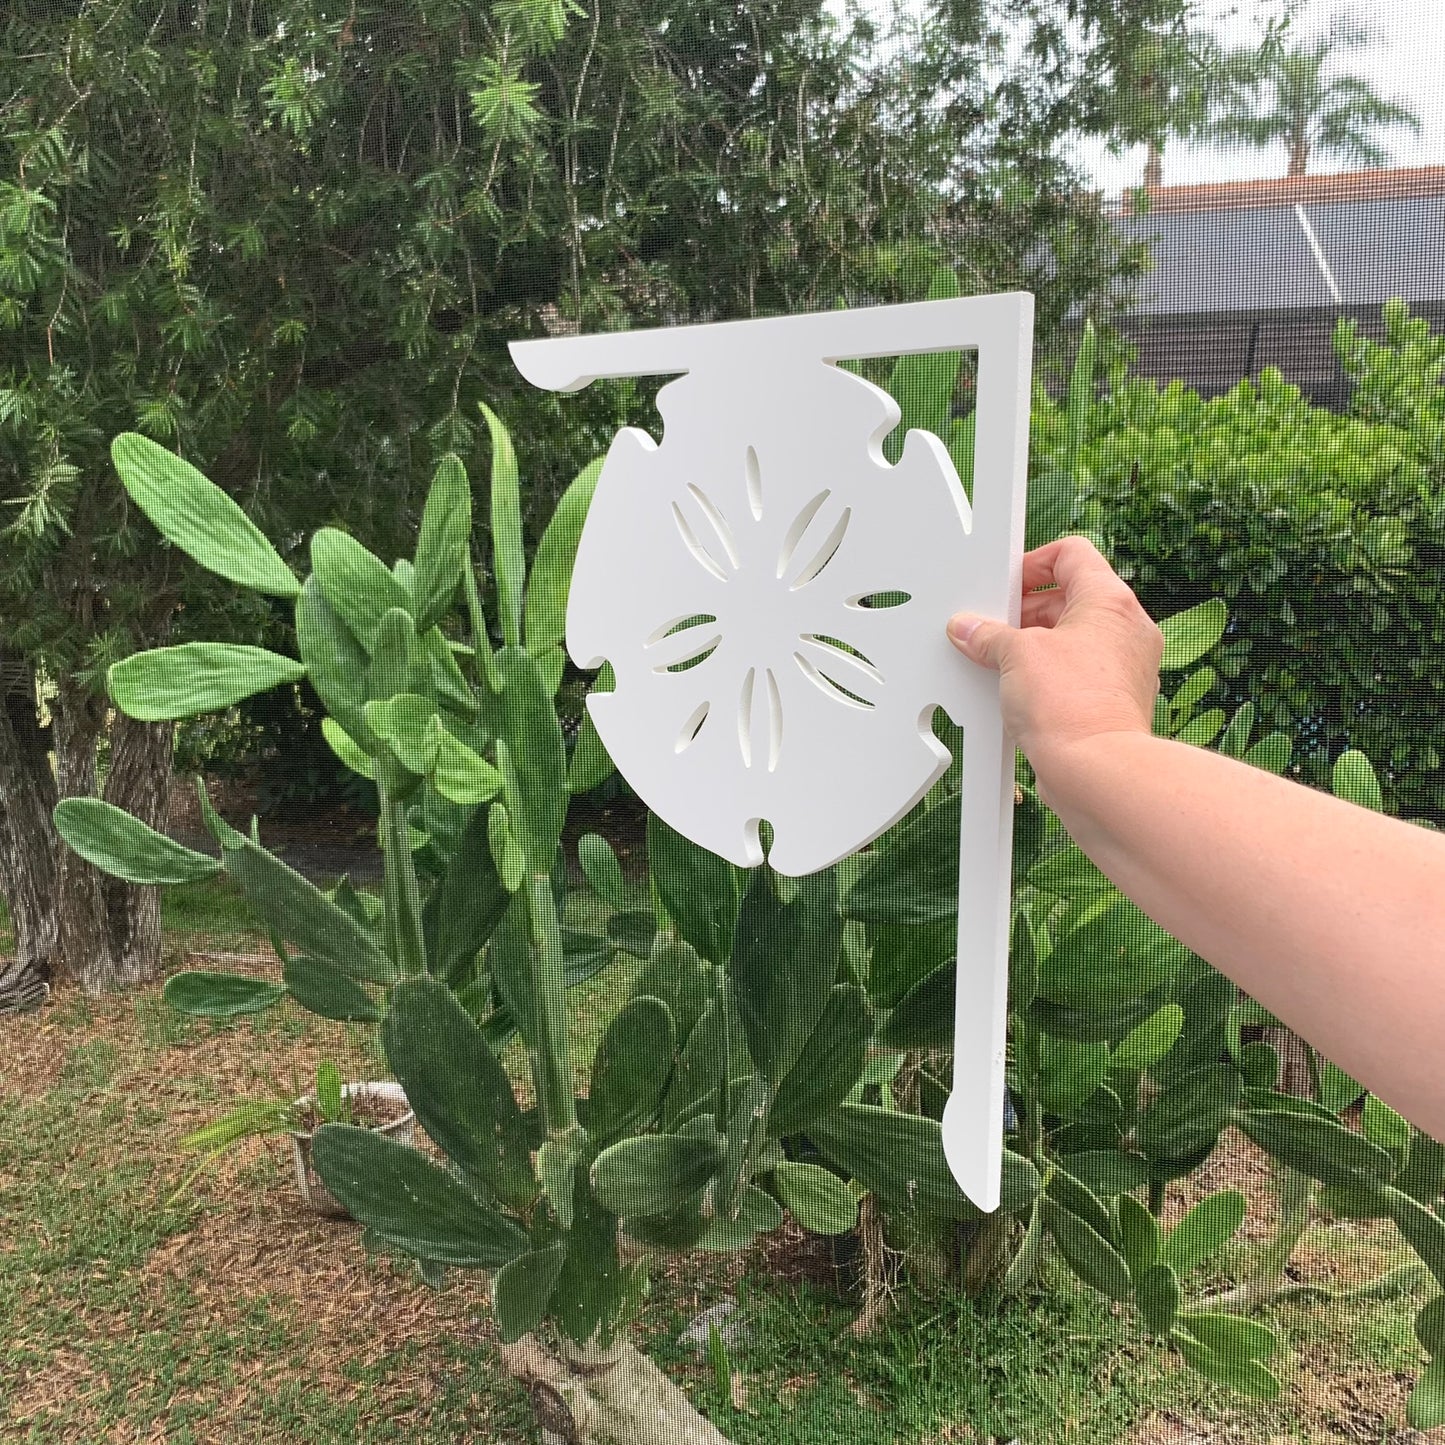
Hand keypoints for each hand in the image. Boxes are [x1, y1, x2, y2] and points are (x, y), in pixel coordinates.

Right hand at [946, 536, 1163, 786]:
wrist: (1096, 770)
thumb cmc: (1073, 708)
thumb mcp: (1015, 655)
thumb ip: (989, 635)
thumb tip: (970, 630)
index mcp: (1110, 600)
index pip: (1071, 554)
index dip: (1032, 564)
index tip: (1005, 586)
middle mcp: (1127, 629)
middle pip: (1070, 599)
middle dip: (1025, 612)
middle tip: (994, 628)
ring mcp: (1126, 667)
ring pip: (1073, 639)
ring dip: (1035, 647)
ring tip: (1002, 663)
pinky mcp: (1115, 701)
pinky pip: (1078, 674)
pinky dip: (1049, 677)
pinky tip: (1020, 693)